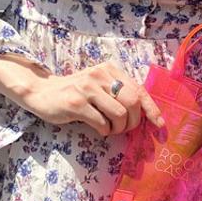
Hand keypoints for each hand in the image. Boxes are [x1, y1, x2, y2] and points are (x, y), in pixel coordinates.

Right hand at [0, 55, 164, 136]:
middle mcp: (99, 75)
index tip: (159, 125)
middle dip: (133, 122)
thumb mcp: (98, 87)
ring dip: (118, 128)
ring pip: (119, 113)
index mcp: (109, 70)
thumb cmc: (75, 94)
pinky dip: (104, 130)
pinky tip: (98, 129)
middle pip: (132, 102)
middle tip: (124, 129)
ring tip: (109, 129)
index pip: (138, 89)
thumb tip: (143, 114)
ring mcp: (87, 87)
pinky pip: (101, 122)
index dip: (152, 109)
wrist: (41, 93)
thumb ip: (118, 94)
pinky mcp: (76, 102)